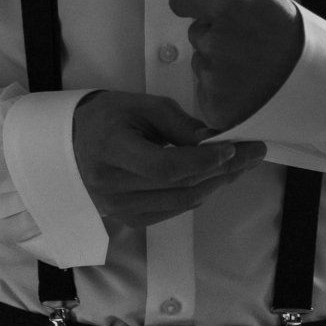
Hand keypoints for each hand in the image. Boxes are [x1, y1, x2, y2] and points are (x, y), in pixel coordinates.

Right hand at [70, 90, 263, 229]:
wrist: (70, 142)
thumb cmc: (107, 116)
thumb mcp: (141, 105)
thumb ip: (178, 123)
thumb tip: (215, 138)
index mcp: (112, 150)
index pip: (165, 166)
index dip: (203, 160)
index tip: (231, 147)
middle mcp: (113, 187)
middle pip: (179, 186)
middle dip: (224, 169)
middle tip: (254, 153)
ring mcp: (118, 209)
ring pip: (181, 202)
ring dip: (217, 183)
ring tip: (242, 164)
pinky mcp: (128, 219)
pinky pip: (172, 211)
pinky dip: (198, 195)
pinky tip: (215, 178)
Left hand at [168, 0, 304, 129]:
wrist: (322, 83)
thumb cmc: (290, 31)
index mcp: (228, 7)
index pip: (181, 0)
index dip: (198, 5)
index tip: (221, 14)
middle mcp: (217, 41)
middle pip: (196, 34)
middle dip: (217, 36)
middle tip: (251, 45)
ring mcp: (216, 77)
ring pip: (201, 64)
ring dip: (219, 66)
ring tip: (253, 69)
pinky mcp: (216, 107)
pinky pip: (205, 93)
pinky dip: (222, 94)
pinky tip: (248, 90)